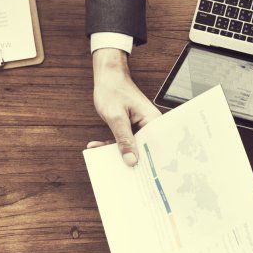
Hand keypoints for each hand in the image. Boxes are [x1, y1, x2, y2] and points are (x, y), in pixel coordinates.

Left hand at [91, 49, 161, 166]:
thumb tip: (131, 160)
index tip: (139, 176)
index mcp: (153, 121)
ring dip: (115, 152)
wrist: (108, 76)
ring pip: (132, 147)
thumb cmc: (114, 90)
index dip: (149, 163)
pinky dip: (110, 144)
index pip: (155, 147)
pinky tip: (96, 147)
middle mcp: (150, 126)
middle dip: (130, 160)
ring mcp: (141, 128)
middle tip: (117, 172)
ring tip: (101, 158)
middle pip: (144, 150)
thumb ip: (123, 139)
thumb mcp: (116, 117)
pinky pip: (124, 141)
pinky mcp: (132, 128)